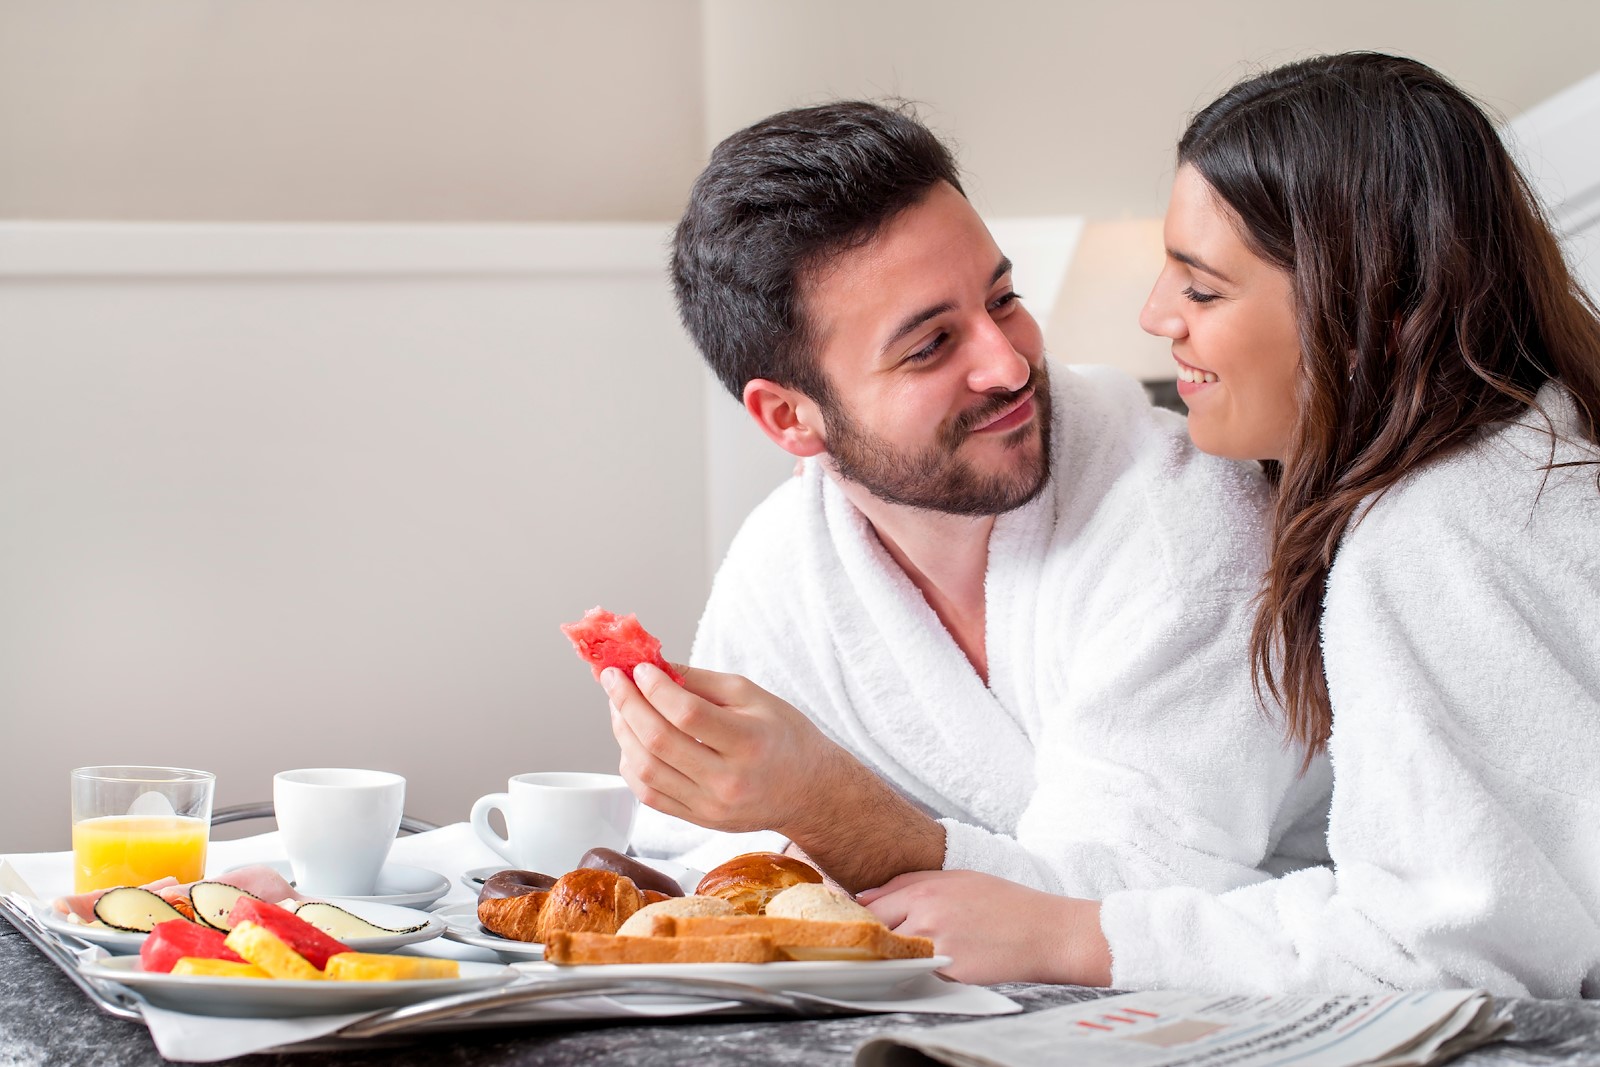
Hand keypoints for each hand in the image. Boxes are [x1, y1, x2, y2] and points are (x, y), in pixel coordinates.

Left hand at [602, 662, 848, 840]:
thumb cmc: (785, 736)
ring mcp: (710, 806)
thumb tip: (655, 667)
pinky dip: (631, 764)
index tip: (639, 668)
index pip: (688, 714)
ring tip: (619, 706)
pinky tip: (630, 740)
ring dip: (623, 732)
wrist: (808, 791)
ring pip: (646, 770)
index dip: (656, 688)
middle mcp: (728, 780)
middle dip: (627, 704)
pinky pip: (649, 794)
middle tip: (613, 679)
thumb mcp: (754, 696)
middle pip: (659, 742)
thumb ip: (702, 681)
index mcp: (749, 742)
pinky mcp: (699, 820)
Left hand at [859, 870, 1111, 985]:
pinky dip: (921, 971)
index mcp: (924, 889)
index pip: (871, 904)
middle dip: (871, 938)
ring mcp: (936, 942)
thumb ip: (911, 885)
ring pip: (895, 953)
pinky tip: (934, 966)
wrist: (1045, 931)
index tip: (855, 924)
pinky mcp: (949, 970)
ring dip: (895, 956)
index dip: (861, 916)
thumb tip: (867, 897)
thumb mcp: (958, 879)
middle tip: (874, 944)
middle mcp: (925, 913)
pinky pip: (921, 972)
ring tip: (907, 954)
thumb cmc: (1004, 903)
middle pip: (875, 929)